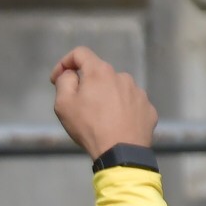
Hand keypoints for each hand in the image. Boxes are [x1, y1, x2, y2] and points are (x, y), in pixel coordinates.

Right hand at [51, 46, 157, 161]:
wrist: (122, 152)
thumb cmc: (89, 127)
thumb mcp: (64, 104)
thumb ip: (64, 82)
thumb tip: (70, 74)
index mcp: (100, 72)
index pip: (80, 53)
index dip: (64, 63)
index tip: (57, 79)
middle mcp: (122, 76)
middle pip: (99, 74)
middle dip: (87, 85)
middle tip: (79, 107)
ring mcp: (138, 92)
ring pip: (116, 89)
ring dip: (106, 98)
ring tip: (101, 120)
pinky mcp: (148, 108)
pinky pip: (130, 104)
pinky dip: (122, 111)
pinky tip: (116, 126)